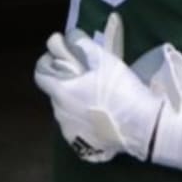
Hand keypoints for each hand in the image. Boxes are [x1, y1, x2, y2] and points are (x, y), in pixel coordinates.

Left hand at [34, 16, 164, 163]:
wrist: (141, 126)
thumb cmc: (120, 90)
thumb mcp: (104, 59)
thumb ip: (82, 44)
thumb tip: (70, 36)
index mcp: (61, 91)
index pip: (40, 73)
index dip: (48, 61)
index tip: (61, 56)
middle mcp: (59, 113)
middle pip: (54, 91)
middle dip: (65, 80)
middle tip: (84, 74)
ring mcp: (68, 131)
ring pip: (65, 109)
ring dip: (73, 99)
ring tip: (94, 95)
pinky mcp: (80, 145)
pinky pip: (75, 126)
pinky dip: (82, 118)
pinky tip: (99, 115)